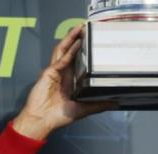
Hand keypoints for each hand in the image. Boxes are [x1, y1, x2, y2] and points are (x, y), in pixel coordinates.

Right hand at [10, 25, 116, 140]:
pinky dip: (68, 52)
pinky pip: (60, 60)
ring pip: (62, 50)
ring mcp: (54, 72)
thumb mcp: (83, 109)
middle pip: (69, 51)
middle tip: (85, 28)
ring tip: (78, 28)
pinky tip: (76, 44)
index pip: (77, 60)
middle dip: (76, 39)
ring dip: (70, 39)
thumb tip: (115, 102)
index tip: (93, 41)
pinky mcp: (48, 73)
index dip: (83, 50)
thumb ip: (98, 104)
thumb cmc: (58, 116)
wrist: (41, 121)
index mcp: (69, 80)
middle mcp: (62, 73)